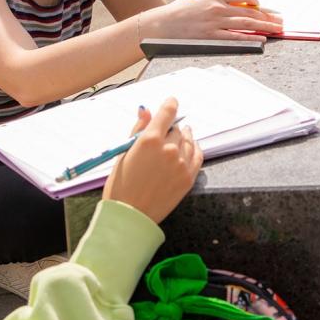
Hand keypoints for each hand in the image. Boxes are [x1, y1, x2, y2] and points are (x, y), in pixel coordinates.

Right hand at [102, 99, 201, 223]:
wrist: (130, 216)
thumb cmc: (121, 185)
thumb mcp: (124, 153)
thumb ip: (138, 130)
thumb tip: (145, 111)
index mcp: (150, 140)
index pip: (167, 112)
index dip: (170, 104)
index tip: (171, 102)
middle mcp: (169, 149)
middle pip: (177, 129)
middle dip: (170, 129)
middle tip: (164, 133)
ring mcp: (181, 163)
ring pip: (188, 140)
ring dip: (183, 137)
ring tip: (178, 138)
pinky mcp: (188, 177)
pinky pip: (198, 155)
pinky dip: (194, 149)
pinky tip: (189, 149)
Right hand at [141, 0, 282, 41]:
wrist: (160, 25)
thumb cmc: (178, 13)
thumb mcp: (198, 1)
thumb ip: (216, 2)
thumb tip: (236, 8)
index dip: (258, 2)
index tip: (265, 8)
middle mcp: (217, 7)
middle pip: (250, 11)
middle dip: (268, 16)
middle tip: (280, 20)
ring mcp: (215, 22)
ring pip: (247, 24)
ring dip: (265, 26)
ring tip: (277, 30)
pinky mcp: (211, 37)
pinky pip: (236, 38)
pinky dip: (251, 38)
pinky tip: (261, 39)